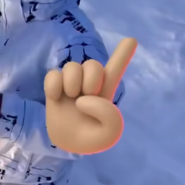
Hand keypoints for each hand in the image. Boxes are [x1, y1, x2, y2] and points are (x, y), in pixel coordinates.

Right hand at [44, 38, 136, 154]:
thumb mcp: (110, 132)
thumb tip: (84, 98)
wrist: (68, 145)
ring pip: (71, 66)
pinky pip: (52, 74)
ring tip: (71, 98)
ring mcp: (70, 84)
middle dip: (91, 78)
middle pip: (92, 63)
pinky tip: (56, 97)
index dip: (123, 53)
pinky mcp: (54, 88)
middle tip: (87, 96)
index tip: (132, 39)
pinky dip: (54, 85)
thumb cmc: (92, 137)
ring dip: (72, 82)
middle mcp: (89, 83)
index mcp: (106, 91)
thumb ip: (108, 115)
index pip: (115, 68)